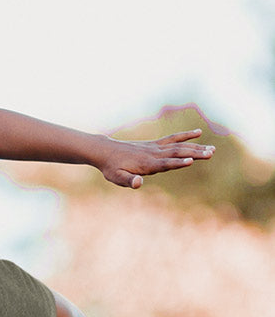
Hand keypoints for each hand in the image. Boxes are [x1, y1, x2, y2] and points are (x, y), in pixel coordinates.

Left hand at [99, 129, 213, 188]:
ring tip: (212, 149)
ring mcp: (155, 147)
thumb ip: (128, 181)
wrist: (105, 151)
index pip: (164, 164)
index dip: (177, 164)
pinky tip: (198, 133)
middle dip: (194, 153)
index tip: (191, 162)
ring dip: (195, 146)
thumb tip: (138, 183)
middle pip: (176, 153)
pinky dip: (185, 136)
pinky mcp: (155, 144)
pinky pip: (173, 139)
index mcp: (146, 164)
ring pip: (178, 146)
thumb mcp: (116, 177)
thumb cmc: (111, 168)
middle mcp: (153, 154)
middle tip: (211, 153)